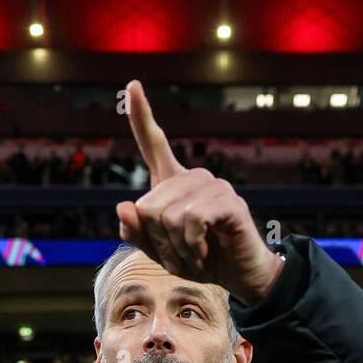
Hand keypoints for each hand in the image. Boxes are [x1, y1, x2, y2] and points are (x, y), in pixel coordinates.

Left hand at [116, 80, 283, 307]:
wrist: (238, 276)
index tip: (132, 85)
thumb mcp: (160, 251)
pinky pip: (191, 221)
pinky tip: (204, 253)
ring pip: (168, 217)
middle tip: (181, 253)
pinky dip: (191, 247)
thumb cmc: (200, 259)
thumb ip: (136, 232)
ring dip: (176, 248)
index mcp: (173, 184)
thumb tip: (124, 206)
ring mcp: (213, 186)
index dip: (141, 116)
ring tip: (195, 254)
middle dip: (158, 241)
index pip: (153, 144)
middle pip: (147, 206)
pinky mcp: (228, 201)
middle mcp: (192, 177)